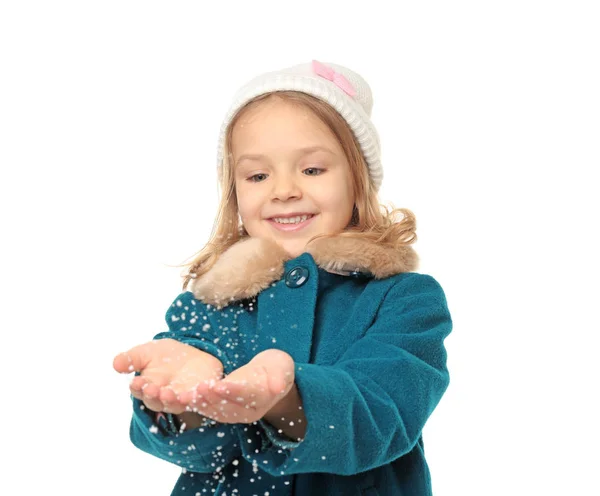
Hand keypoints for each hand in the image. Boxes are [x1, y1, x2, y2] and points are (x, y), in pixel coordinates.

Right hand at [113, 338, 223, 414]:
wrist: (192, 355)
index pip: (140, 391)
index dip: (138, 388)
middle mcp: (164, 398)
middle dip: (154, 396)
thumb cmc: (164, 356)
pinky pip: (200, 400)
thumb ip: (132, 359)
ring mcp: (182, 399)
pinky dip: (198, 397)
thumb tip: (115, 363)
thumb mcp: (148, 352)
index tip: (136, 382)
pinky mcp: (200, 396)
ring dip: (173, 401)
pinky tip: (197, 391)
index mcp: (148, 388)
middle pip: (157, 402)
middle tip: (152, 389)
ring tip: (171, 394)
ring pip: (177, 405)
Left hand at [179, 348, 295, 424]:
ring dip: (202, 404)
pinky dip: (197, 404)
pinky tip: (184, 398)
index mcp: (264, 399)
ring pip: (217, 411)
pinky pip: (210, 410)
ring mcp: (235, 414)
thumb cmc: (276, 369)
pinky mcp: (223, 411)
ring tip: (188, 395)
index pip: (248, 395)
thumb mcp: (282, 368)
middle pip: (230, 407)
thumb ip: (280, 377)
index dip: (234, 390)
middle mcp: (249, 412)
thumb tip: (279, 387)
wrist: (271, 377)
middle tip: (200, 388)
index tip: (221, 384)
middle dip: (214, 398)